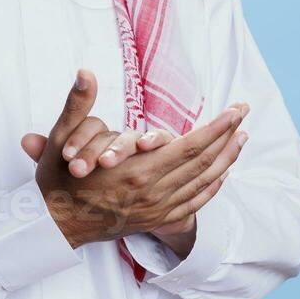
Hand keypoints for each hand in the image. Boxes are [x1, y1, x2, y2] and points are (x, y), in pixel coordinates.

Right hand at [21, 70, 248, 248]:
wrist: (55, 226)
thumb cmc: (59, 181)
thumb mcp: (61, 139)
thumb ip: (77, 104)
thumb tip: (84, 72)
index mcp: (136, 170)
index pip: (189, 146)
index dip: (216, 127)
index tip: (234, 109)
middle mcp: (152, 192)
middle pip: (202, 162)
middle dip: (228, 135)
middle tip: (244, 113)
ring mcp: (156, 209)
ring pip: (202, 183)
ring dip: (226, 158)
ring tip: (242, 138)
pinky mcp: (156, 221)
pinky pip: (193, 203)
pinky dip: (212, 187)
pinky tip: (222, 173)